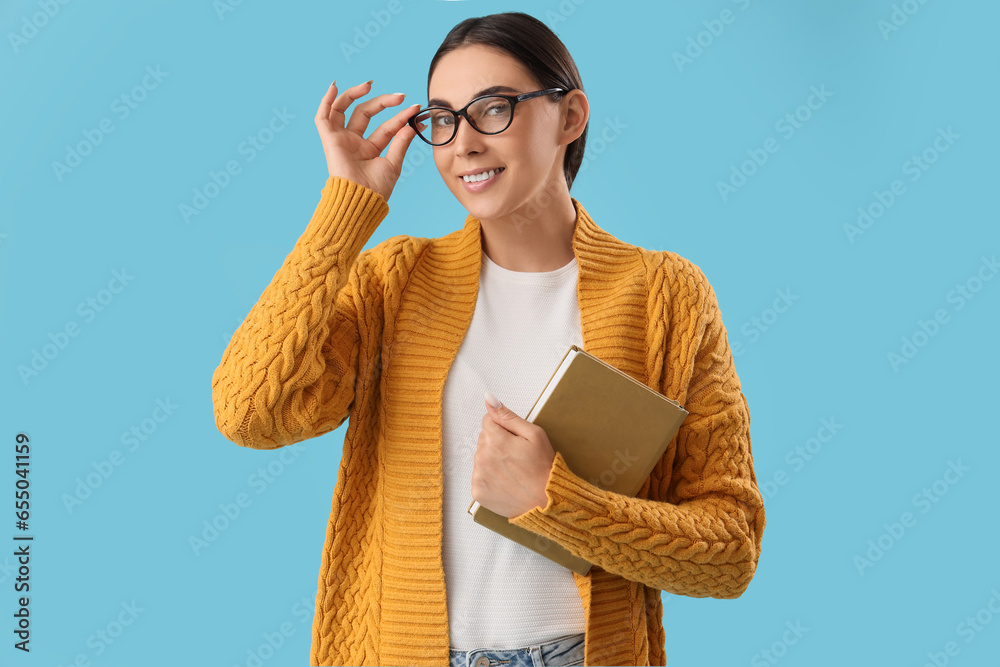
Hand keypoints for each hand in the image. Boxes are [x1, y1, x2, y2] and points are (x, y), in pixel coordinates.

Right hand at [315, 80, 421, 200]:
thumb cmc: (376, 189)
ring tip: (369, 85)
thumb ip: (401, 142)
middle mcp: (354, 142)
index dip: (401, 116)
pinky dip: (326, 101)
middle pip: (366, 113)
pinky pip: (322, 117)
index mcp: (370, 149)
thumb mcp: (393, 163)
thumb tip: (413, 123)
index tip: (416, 108)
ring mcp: (341, 140)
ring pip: (343, 109)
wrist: (362, 201)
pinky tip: (333, 86)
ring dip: (354, 94)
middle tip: (401, 96)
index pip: (386, 127)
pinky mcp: (329, 140)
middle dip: (383, 102)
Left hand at [471, 391, 556, 518]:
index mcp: (495, 439)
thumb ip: (508, 415)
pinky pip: (479, 477)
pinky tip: (506, 482)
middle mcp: (482, 457)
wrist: (547, 502)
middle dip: (497, 444)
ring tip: (513, 471)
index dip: (504, 429)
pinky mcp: (478, 492)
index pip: (488, 421)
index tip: (516, 441)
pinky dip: (490, 478)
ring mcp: (478, 476)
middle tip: (517, 457)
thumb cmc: (544, 467)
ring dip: (492, 461)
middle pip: (483, 439)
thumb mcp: (534, 434)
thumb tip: (489, 399)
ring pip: (480, 458)